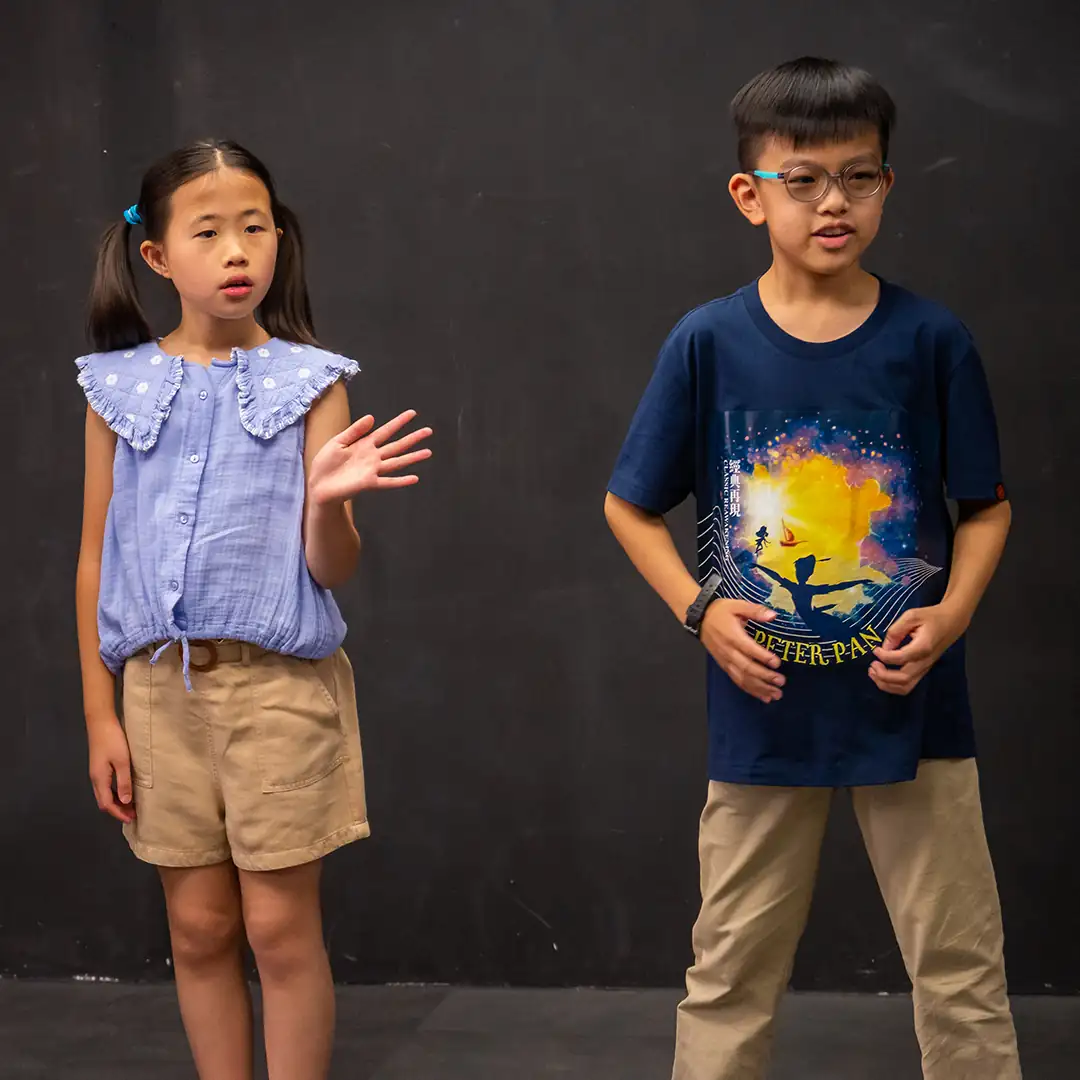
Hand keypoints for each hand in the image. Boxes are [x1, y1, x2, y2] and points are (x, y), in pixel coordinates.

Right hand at [87, 716, 134, 823]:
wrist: (100, 722)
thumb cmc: (113, 740)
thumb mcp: (122, 761)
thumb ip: (124, 781)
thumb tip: (125, 801)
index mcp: (99, 779)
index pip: (107, 804)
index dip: (119, 813)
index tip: (132, 819)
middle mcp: (95, 778)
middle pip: (104, 801)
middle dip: (118, 810)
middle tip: (133, 814)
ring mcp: (96, 772)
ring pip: (104, 794)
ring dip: (117, 801)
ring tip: (132, 805)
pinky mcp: (99, 766)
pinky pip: (106, 786)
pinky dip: (115, 792)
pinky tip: (125, 790)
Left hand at [308, 410, 432, 505]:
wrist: (318, 484)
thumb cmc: (325, 463)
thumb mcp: (337, 441)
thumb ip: (355, 430)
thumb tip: (372, 417)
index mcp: (365, 444)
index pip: (386, 431)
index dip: (399, 422)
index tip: (412, 413)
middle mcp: (373, 457)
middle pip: (397, 445)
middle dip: (413, 438)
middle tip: (429, 431)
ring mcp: (372, 470)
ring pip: (397, 462)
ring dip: (413, 458)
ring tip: (428, 452)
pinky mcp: (368, 483)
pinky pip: (388, 482)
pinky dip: (401, 481)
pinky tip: (414, 478)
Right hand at [700, 600, 785, 703]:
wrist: (699, 618)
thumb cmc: (720, 611)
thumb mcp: (737, 605)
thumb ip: (755, 610)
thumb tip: (773, 615)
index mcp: (733, 636)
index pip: (749, 649)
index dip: (763, 657)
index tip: (777, 662)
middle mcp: (729, 652)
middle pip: (747, 668)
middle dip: (765, 677)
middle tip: (781, 681)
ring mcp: (726, 661)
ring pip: (743, 678)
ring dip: (760, 688)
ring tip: (776, 694)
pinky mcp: (724, 666)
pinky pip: (737, 681)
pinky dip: (751, 690)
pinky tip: (764, 696)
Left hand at [869, 603, 968, 695]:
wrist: (952, 622)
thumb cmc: (931, 617)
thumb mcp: (911, 615)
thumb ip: (896, 630)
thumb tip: (885, 647)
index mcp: (923, 647)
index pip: (900, 658)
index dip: (884, 656)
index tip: (875, 649)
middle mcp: (925, 661)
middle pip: (903, 679)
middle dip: (883, 676)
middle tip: (872, 665)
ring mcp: (925, 668)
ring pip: (905, 687)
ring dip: (886, 684)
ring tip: (873, 672)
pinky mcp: (923, 670)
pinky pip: (908, 685)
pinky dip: (892, 685)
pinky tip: (882, 675)